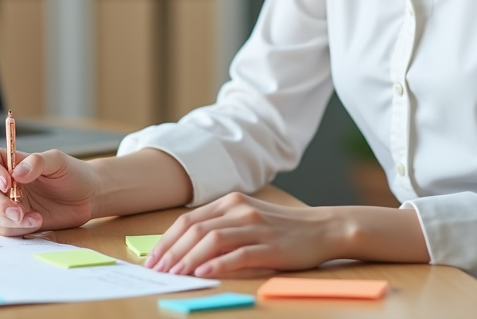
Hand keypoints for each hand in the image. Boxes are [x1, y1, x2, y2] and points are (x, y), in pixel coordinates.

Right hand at [0, 148, 98, 235]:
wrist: (87, 198)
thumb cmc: (73, 173)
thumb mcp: (58, 161)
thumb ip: (37, 162)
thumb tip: (17, 173)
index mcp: (12, 162)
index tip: (7, 182)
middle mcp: (5, 182)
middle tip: (17, 211)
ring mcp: (8, 203)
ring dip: (8, 220)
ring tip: (35, 219)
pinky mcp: (14, 222)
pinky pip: (3, 229)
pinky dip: (17, 229)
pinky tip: (37, 223)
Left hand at [146, 192, 347, 277]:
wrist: (324, 228)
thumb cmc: (282, 227)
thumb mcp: (248, 218)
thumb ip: (221, 225)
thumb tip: (184, 247)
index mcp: (231, 202)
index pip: (188, 220)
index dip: (167, 240)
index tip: (153, 259)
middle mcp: (240, 211)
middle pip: (195, 229)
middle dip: (171, 251)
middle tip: (157, 271)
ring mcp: (256, 228)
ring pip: (212, 240)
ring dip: (188, 258)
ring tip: (174, 275)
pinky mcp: (271, 246)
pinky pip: (238, 254)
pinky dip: (217, 264)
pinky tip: (202, 272)